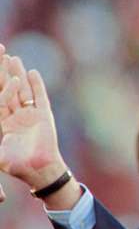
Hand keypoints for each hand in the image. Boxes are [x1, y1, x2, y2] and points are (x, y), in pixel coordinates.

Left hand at [0, 46, 66, 191]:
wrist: (38, 170)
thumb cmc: (17, 166)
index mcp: (4, 124)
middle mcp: (16, 116)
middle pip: (8, 90)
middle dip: (2, 74)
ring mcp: (30, 114)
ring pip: (22, 90)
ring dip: (17, 74)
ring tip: (12, 58)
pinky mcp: (43, 115)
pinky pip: (39, 96)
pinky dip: (36, 84)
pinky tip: (31, 72)